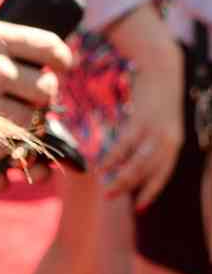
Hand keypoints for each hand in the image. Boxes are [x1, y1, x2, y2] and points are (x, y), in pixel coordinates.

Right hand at [0, 17, 71, 158]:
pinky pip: (0, 149)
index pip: (50, 49)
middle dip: (39, 101)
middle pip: (45, 90)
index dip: (59, 62)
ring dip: (23, 129)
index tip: (54, 68)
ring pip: (29, 124)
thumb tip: (34, 69)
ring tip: (5, 127)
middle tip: (24, 103)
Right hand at [102, 40, 183, 207]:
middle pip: (148, 172)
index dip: (151, 191)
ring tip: (106, 188)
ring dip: (121, 178)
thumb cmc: (158, 95)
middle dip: (130, 187)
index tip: (139, 206)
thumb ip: (151, 139)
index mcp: (174, 142)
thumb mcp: (160, 120)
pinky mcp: (142, 121)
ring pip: (138, 163)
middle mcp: (168, 140)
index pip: (163, 173)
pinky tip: (100, 167)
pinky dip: (112, 159)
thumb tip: (133, 156)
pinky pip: (125, 146)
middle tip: (111, 197)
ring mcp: (156, 131)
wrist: (162, 67)